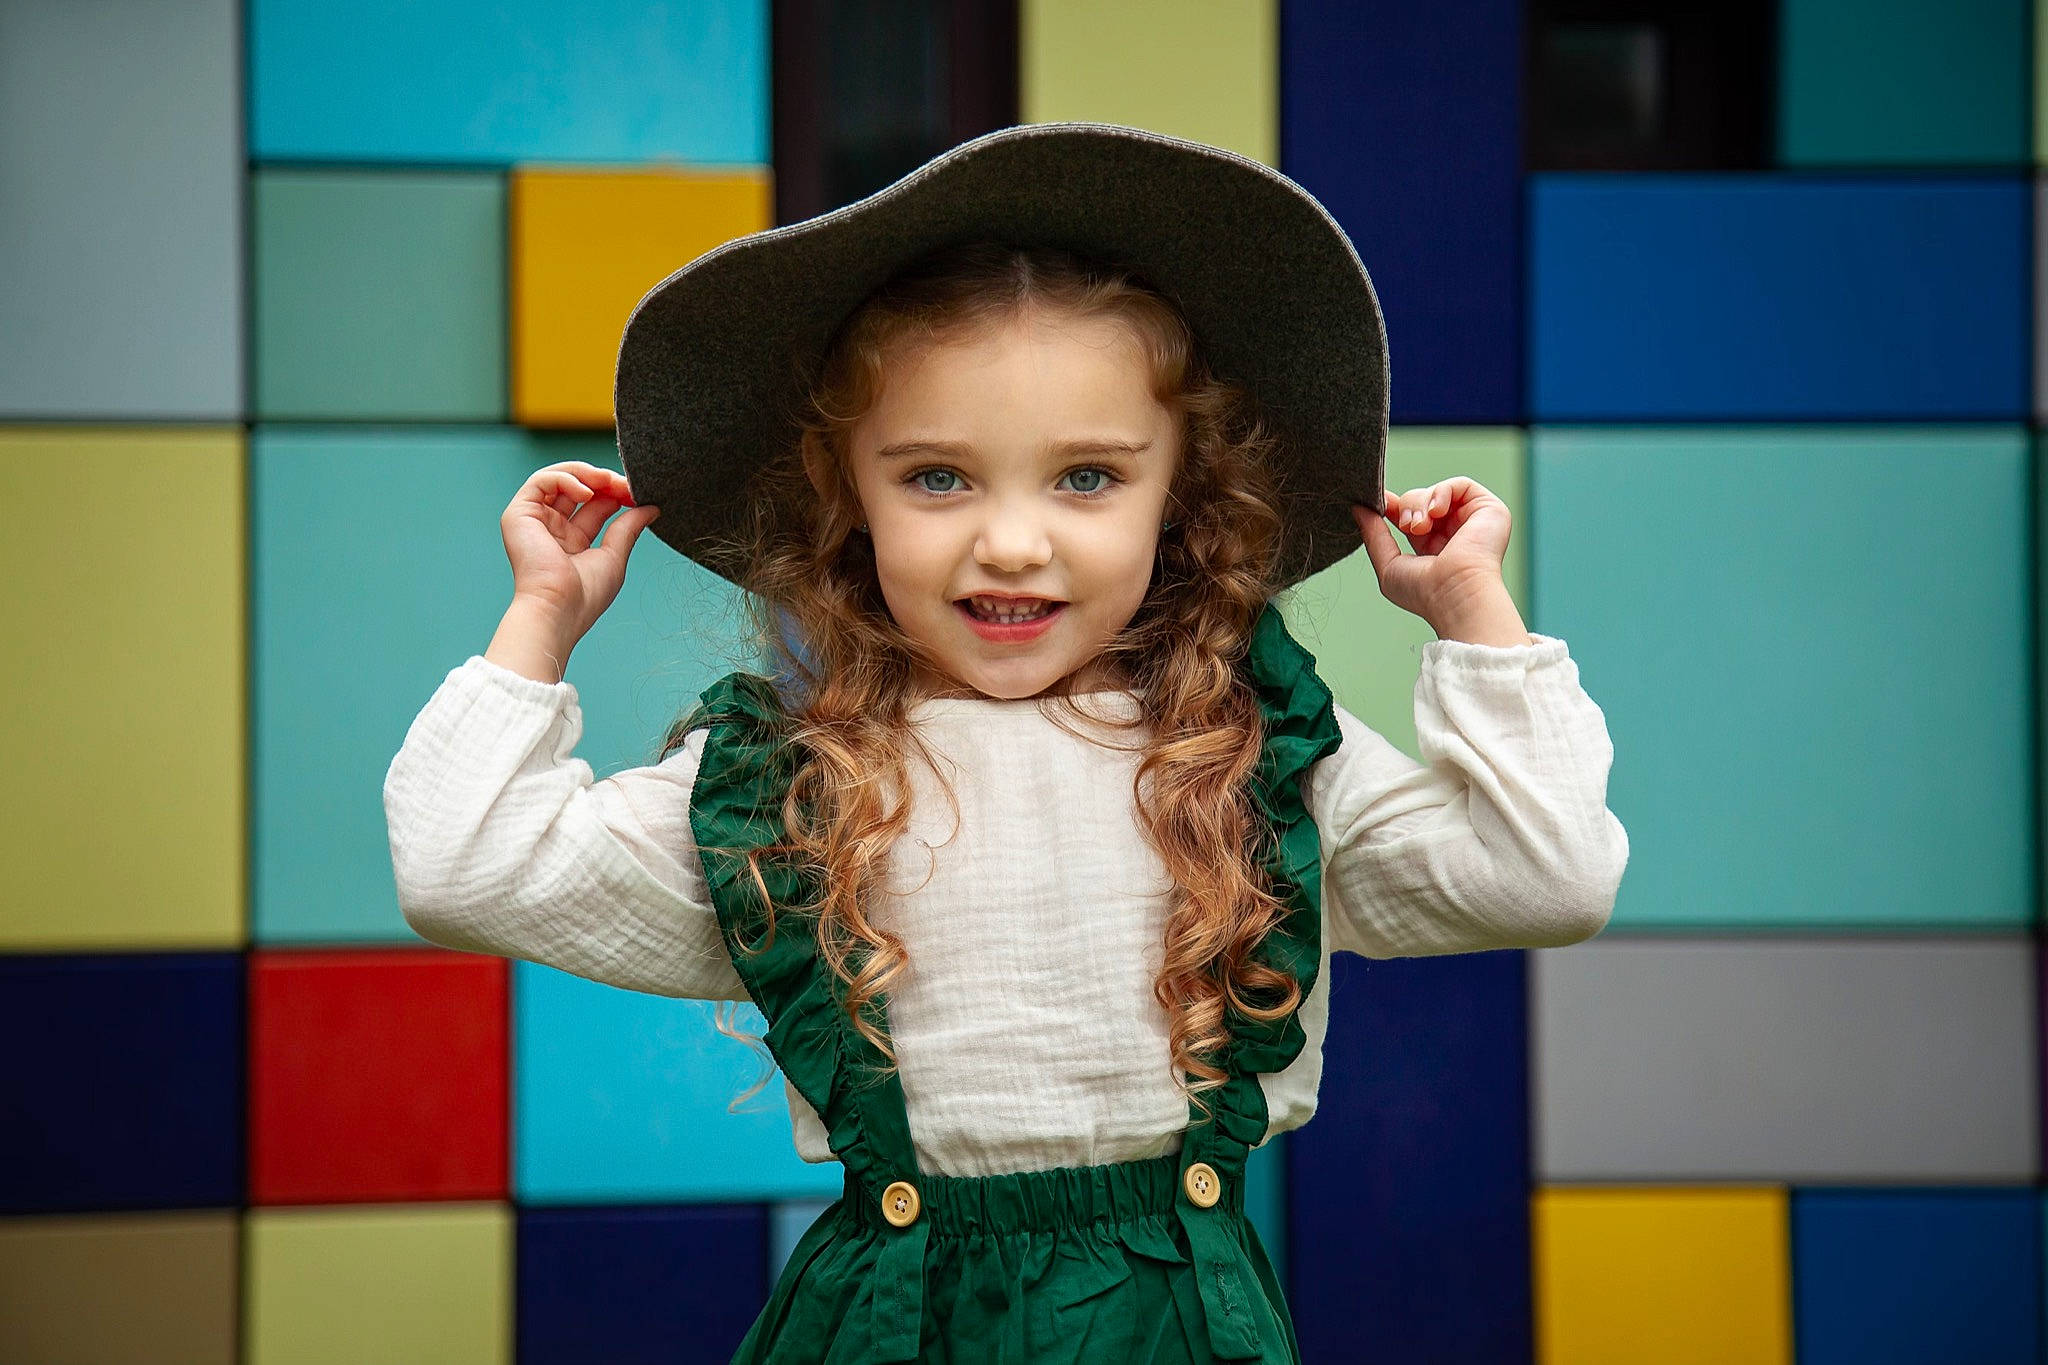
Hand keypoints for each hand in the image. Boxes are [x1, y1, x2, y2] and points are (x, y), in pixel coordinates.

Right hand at [500, 461, 662, 639]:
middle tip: (625, 484)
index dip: (617, 494)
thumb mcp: (614, 556)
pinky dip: (565, 478)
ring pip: (558, 479)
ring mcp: (535, 520)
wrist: (558, 608)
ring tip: (607, 481)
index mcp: (574, 542)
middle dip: (604, 481)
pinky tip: (586, 492)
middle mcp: (553, 529)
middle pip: (579, 489)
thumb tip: (650, 508)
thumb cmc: (584, 594)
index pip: (596, 505)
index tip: (637, 493)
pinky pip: (541, 481)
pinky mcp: (519, 514)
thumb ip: (628, 528)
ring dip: (586, 474)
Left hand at [1350, 477, 1512, 625]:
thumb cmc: (1424, 592)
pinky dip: (1441, 492)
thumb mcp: (1388, 564)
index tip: (1380, 503)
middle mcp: (1453, 533)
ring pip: (1436, 492)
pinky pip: (1460, 484)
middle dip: (1406, 508)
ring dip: (1420, 503)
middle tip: (1407, 526)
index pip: (1410, 515)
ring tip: (1421, 526)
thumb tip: (1359, 508)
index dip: (1394, 506)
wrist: (1456, 593)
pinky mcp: (1489, 510)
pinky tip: (1436, 512)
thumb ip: (1374, 534)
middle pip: (1419, 500)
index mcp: (1432, 547)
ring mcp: (1471, 521)